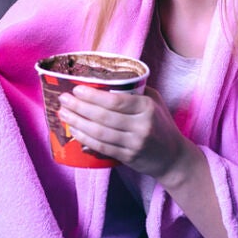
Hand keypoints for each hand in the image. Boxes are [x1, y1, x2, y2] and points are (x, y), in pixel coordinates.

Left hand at [57, 85, 192, 182]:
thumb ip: (134, 90)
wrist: (173, 156)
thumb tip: (104, 80)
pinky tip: (75, 131)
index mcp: (147, 107)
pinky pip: (102, 148)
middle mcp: (142, 125)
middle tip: (63, 100)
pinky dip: (86, 139)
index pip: (116, 101)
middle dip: (79, 107)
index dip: (93, 96)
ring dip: (78, 123)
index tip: (76, 89)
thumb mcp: (154, 101)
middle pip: (104, 116)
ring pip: (100, 133)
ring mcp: (135, 143)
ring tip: (64, 114)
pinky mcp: (128, 157)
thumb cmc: (160, 124)